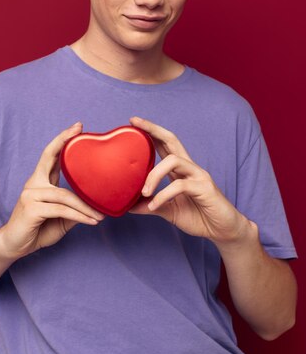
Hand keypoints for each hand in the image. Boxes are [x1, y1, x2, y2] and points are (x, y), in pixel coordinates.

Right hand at [0, 122, 105, 258]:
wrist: (13, 246)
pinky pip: (62, 210)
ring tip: (101, 215)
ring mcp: (31, 195)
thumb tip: (96, 205)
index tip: (77, 127)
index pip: (51, 156)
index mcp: (40, 182)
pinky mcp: (32, 208)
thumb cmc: (37, 230)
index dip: (62, 140)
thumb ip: (74, 209)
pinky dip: (79, 216)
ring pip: (65, 195)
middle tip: (79, 129)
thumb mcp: (61, 218)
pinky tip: (91, 221)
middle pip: (49, 157)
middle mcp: (34, 184)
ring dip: (85, 207)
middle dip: (64, 141)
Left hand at [128, 116, 247, 243]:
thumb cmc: (199, 217)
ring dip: (153, 174)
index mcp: (180, 170)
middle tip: (134, 123)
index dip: (150, 132)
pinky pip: (180, 185)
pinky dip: (163, 195)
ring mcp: (198, 176)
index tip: (133, 122)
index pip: (164, 144)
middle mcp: (189, 168)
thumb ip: (151, 206)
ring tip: (143, 192)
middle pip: (172, 140)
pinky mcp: (205, 188)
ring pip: (173, 160)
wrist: (223, 232)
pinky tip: (154, 206)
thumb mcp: (169, 211)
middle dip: (152, 129)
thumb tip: (129, 206)